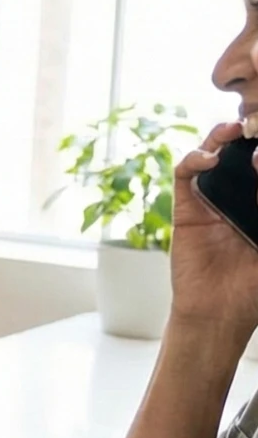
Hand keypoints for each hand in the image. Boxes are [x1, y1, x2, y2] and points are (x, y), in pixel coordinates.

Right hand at [171, 121, 257, 335]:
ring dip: (222, 137)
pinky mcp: (186, 208)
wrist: (220, 311)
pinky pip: (186, 176)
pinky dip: (194, 160)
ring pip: (215, 155)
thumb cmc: (254, 283)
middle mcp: (242, 195)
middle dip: (251, 135)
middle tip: (257, 126)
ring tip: (235, 129)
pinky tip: (209, 158)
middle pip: (244, 153)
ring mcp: (213, 199)